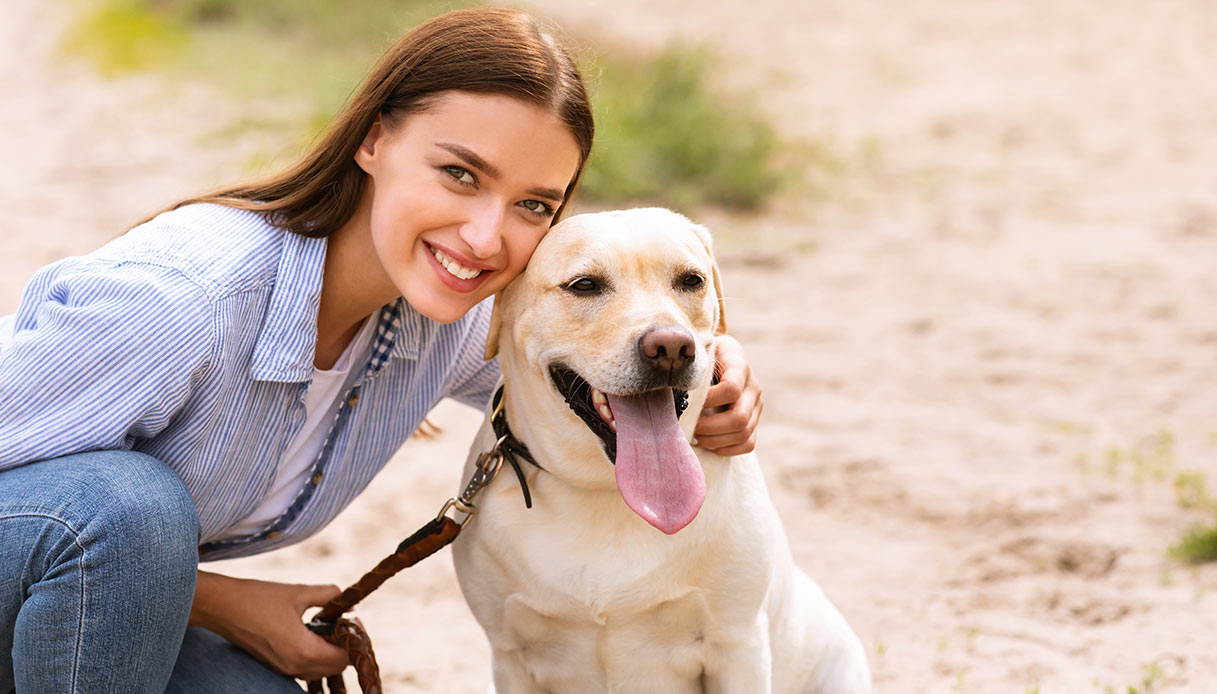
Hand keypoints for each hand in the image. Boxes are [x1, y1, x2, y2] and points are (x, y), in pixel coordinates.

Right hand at [190, 571, 350, 680]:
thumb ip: (328, 595)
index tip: (354, 618)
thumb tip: (347, 599)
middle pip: (334, 668)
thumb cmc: (259, 598)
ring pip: (319, 670)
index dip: (354, 639)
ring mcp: (282, 670)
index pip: (344, 657)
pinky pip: (304, 668)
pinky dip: (314, 655)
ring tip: (329, 626)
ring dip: (330, 652)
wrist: (221, 607)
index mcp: (304, 651)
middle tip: (345, 622)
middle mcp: (294, 667)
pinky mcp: (273, 666)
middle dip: (344, 646)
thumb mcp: (298, 592)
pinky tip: (311, 633)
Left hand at [694, 335, 762, 455]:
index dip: (709, 400)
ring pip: (743, 434)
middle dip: (710, 427)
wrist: (718, 357)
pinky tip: (708, 444)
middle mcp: (753, 387)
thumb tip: (677, 383)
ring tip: (694, 435)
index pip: (731, 389)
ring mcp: (756, 406)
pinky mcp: (754, 421)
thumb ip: (694, 362)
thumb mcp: (699, 350)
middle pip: (739, 418)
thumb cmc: (703, 355)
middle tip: (689, 425)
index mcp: (740, 366)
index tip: (689, 403)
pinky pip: (748, 444)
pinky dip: (727, 448)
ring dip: (715, 440)